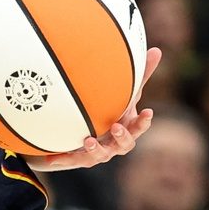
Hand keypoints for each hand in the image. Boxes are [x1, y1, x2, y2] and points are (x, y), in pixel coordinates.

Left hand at [41, 47, 161, 168]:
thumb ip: (139, 75)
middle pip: (124, 145)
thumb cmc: (109, 112)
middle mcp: (115, 144)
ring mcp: (99, 153)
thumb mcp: (123, 94)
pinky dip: (64, 159)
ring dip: (95, 150)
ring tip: (88, 140)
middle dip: (122, 137)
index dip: (144, 121)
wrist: (86, 136)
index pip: (139, 126)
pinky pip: (72, 160)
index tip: (148, 111)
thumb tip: (156, 50)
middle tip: (116, 127)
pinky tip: (52, 158)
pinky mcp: (80, 158)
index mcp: (127, 127)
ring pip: (100, 155)